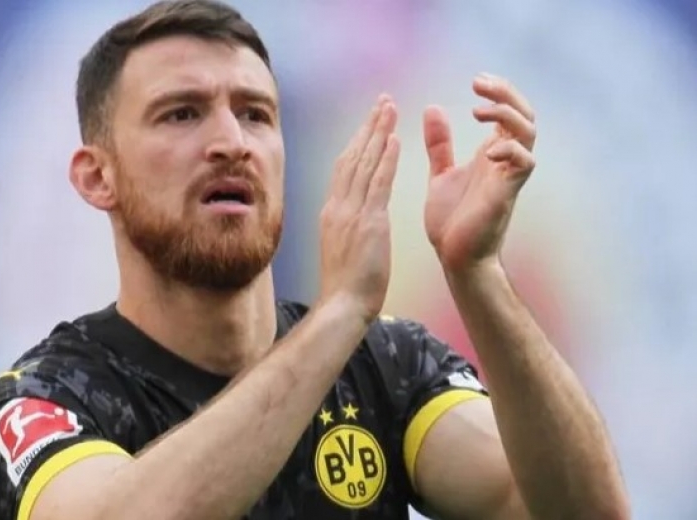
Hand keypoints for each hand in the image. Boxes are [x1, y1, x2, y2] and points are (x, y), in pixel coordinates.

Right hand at [318, 95, 400, 320]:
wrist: (342, 306)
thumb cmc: (346, 286)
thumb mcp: (342, 249)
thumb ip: (348, 227)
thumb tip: (354, 218)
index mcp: (332, 212)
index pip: (344, 167)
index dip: (358, 141)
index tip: (370, 122)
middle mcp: (338, 206)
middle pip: (352, 156)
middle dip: (368, 126)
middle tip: (381, 101)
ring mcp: (351, 213)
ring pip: (364, 163)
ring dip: (378, 132)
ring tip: (390, 108)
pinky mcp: (368, 223)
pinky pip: (378, 184)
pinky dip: (386, 159)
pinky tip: (395, 139)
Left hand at [422, 73, 536, 272]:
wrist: (453, 256)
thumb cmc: (451, 220)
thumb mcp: (441, 173)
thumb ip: (440, 143)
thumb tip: (433, 107)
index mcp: (492, 154)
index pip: (509, 112)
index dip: (499, 91)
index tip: (475, 81)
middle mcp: (505, 161)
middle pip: (525, 114)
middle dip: (506, 93)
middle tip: (477, 84)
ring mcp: (508, 176)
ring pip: (528, 133)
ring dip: (506, 115)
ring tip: (478, 110)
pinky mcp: (506, 193)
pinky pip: (524, 163)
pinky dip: (510, 150)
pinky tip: (487, 150)